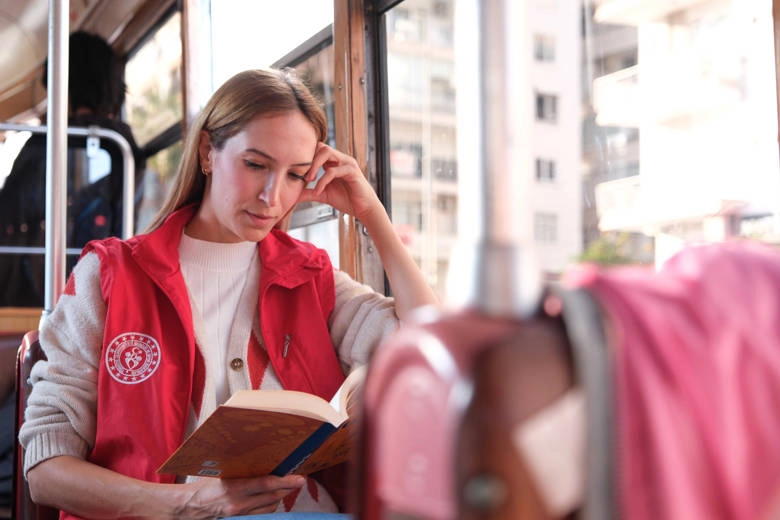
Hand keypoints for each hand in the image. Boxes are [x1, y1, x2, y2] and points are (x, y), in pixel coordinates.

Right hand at [177, 474, 304, 517]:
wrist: (189, 507)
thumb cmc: (205, 486)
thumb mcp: (223, 473)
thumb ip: (242, 470)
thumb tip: (263, 461)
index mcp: (234, 488)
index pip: (266, 484)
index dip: (285, 481)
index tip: (300, 478)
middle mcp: (239, 504)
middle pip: (273, 497)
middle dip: (288, 488)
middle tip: (300, 480)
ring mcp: (240, 513)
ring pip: (270, 507)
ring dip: (280, 497)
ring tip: (286, 486)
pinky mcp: (240, 519)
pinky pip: (262, 513)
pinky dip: (270, 504)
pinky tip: (272, 497)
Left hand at [298, 142, 381, 221]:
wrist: (364, 209)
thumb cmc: (346, 199)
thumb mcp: (323, 195)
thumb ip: (309, 193)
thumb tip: (292, 195)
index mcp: (333, 162)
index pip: (317, 149)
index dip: (307, 157)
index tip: (298, 172)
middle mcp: (340, 159)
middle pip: (321, 146)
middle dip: (309, 159)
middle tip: (303, 176)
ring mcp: (347, 163)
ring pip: (327, 152)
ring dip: (315, 165)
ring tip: (309, 180)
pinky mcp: (352, 172)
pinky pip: (333, 171)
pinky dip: (323, 181)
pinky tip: (319, 191)